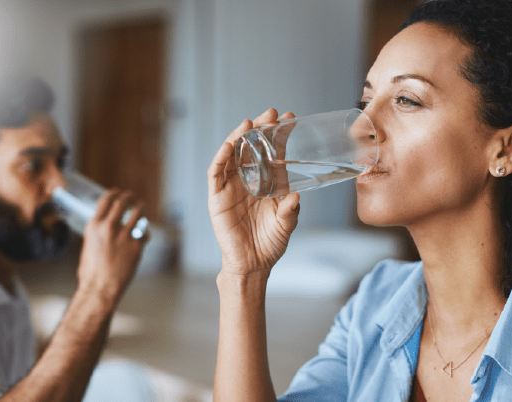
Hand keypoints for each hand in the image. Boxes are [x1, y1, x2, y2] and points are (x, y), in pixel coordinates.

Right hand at [77, 189, 147, 303]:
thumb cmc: (91, 272)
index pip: (106, 200)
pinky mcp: (136, 245)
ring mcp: (124, 235)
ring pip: (138, 212)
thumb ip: (99, 232)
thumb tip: (108, 224)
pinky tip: (143, 235)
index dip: (114, 193)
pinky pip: (144, 233)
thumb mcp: (89, 245)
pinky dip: (144, 233)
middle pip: (123, 202)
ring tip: (142, 207)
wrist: (99, 288)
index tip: (118, 192)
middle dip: (129, 197)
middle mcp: (109, 227)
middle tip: (132, 198)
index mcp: (94, 226)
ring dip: (141, 207)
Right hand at [208, 108, 300, 276]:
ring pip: (233, 155)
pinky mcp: (216, 197)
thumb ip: (290, 210)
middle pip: (252, 148)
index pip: (273, 153)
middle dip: (261, 129)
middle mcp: (248, 180)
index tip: (291, 119)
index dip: (280, 136)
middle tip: (273, 113)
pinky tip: (229, 145)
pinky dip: (221, 157)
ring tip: (250, 123)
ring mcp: (231, 187)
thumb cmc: (269, 243)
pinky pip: (216, 173)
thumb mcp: (286, 224)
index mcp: (267, 183)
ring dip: (239, 137)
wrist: (252, 264)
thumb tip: (295, 195)